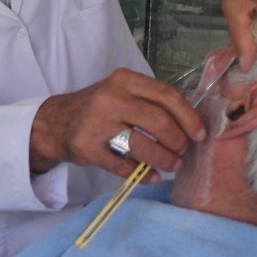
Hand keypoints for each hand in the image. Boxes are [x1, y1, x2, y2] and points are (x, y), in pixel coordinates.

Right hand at [29, 68, 204, 177]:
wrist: (56, 122)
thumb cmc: (99, 109)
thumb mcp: (122, 92)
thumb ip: (151, 101)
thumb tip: (191, 124)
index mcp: (125, 80)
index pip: (167, 96)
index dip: (189, 117)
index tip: (200, 134)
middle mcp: (110, 97)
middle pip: (159, 121)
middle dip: (178, 142)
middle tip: (183, 153)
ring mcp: (97, 122)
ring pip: (143, 145)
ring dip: (164, 160)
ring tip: (171, 165)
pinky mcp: (87, 146)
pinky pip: (123, 165)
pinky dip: (142, 174)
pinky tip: (150, 176)